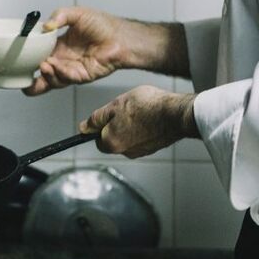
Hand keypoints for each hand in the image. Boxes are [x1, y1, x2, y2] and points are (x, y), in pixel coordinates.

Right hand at [23, 7, 130, 95]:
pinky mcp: (81, 76)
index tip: (20, 58)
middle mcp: (63, 60)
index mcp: (59, 46)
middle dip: (32, 80)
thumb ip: (59, 15)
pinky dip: (59, 73)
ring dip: (45, 75)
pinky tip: (56, 65)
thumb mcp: (76, 14)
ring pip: (52, 80)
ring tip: (43, 65)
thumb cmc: (102, 24)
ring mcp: (71, 69)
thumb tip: (46, 26)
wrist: (120, 36)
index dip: (29, 59)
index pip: (39, 55)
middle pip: (43, 74)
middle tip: (23, 78)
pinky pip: (67, 78)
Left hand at [79, 86, 198, 158]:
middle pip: (113, 138)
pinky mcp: (153, 147)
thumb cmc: (146, 107)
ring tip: (140, 110)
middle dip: (116, 124)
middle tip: (126, 109)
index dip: (101, 124)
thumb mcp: (115, 105)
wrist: (175, 113)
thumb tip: (83, 128)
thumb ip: (97, 118)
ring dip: (130, 125)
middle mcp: (125, 152)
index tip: (109, 114)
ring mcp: (141, 151)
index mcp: (111, 144)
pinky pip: (142, 138)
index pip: (97, 138)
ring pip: (128, 137)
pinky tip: (149, 116)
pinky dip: (143, 128)